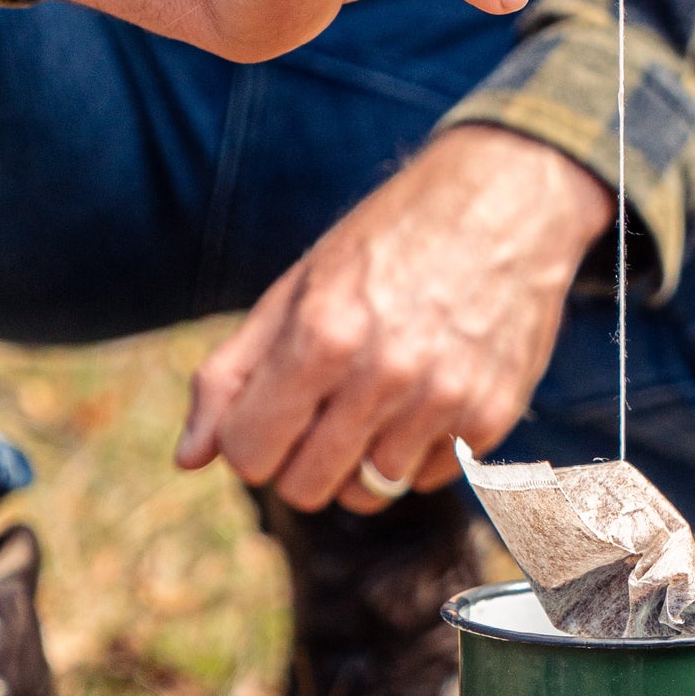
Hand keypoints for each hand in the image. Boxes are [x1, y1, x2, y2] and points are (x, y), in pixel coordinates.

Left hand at [175, 128, 614, 508]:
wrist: (506, 202)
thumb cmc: (386, 244)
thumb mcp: (296, 290)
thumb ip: (233, 374)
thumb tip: (188, 459)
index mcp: (321, 335)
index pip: (251, 455)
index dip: (250, 442)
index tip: (269, 415)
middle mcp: (383, 374)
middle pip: (306, 488)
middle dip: (299, 461)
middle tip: (318, 414)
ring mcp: (443, 400)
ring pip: (369, 492)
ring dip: (361, 458)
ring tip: (376, 400)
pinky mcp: (490, 416)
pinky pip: (425, 478)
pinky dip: (415, 452)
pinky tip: (423, 398)